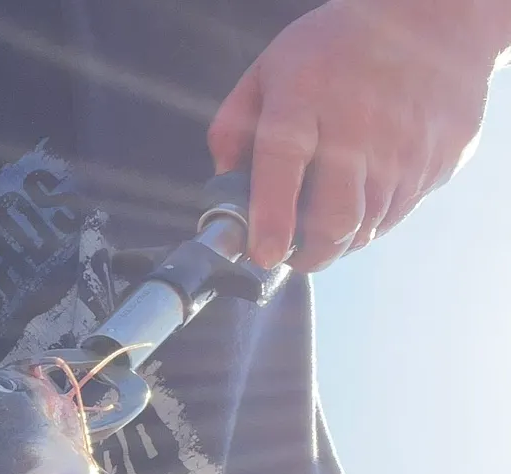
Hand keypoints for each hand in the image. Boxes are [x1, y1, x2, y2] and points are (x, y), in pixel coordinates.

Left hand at [208, 0, 499, 270]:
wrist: (436, 15)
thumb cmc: (338, 48)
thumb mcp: (271, 69)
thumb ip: (233, 127)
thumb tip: (224, 182)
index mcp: (307, 97)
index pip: (283, 166)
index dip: (272, 220)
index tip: (264, 255)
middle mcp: (360, 123)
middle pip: (335, 219)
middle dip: (309, 254)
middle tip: (295, 255)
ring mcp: (407, 142)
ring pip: (369, 226)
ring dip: (342, 240)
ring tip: (327, 226)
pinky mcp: (441, 154)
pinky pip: (401, 211)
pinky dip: (377, 218)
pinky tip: (366, 195)